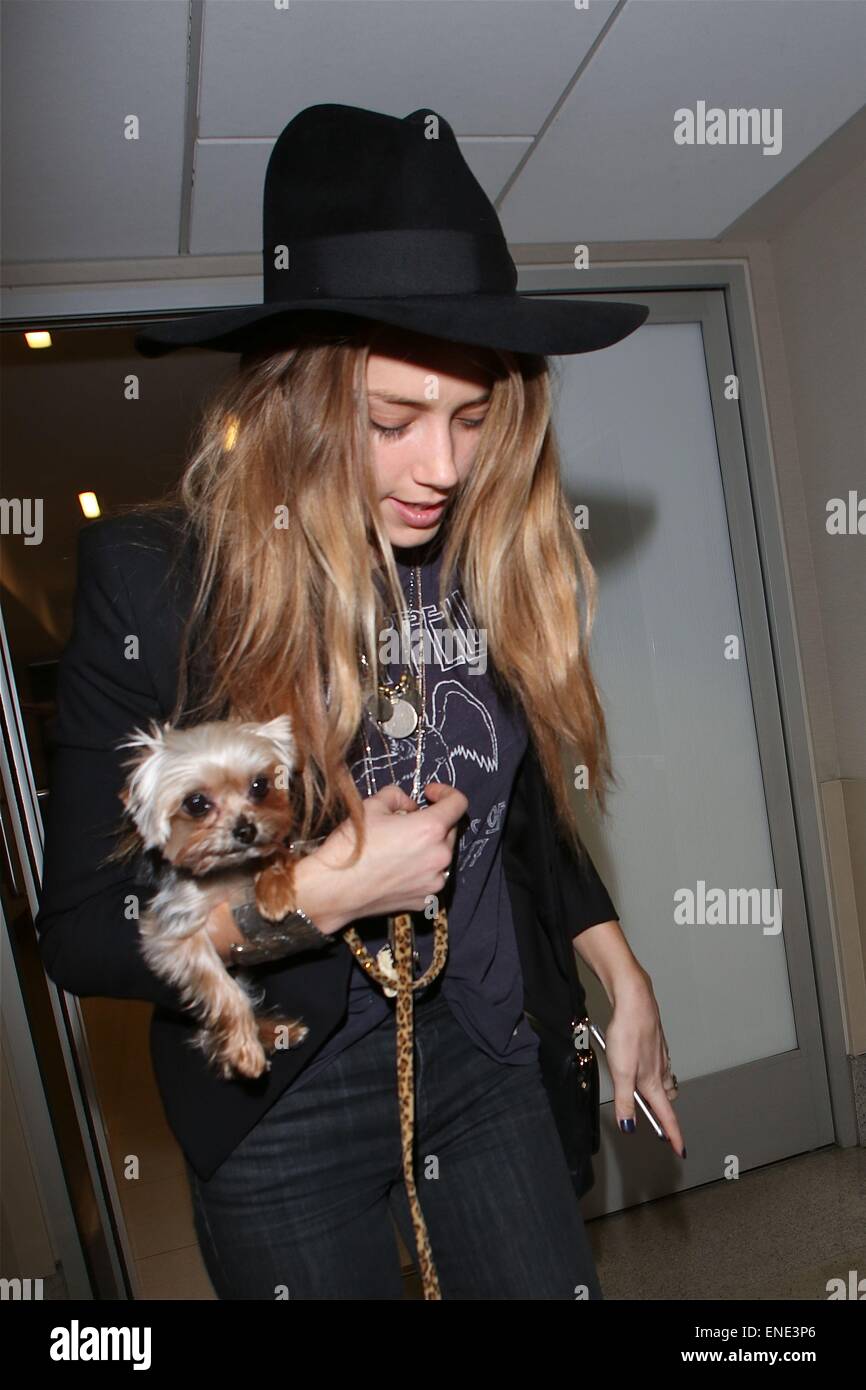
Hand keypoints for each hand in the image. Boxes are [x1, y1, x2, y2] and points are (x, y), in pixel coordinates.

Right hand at [303, 780, 467, 923]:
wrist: (332, 889)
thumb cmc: (350, 846)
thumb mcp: (371, 805)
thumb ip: (398, 796)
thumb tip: (410, 806)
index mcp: (430, 829)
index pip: (458, 803)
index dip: (445, 792)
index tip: (428, 793)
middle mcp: (440, 857)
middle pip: (450, 830)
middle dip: (434, 821)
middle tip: (406, 821)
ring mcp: (434, 882)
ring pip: (442, 855)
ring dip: (429, 846)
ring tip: (400, 847)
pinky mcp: (425, 900)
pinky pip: (431, 877)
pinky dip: (421, 869)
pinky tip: (398, 868)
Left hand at [604, 968, 685, 1158]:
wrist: (634, 1001)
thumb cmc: (628, 1033)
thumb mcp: (621, 1072)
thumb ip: (624, 1101)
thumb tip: (629, 1125)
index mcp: (652, 1082)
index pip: (666, 1116)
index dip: (673, 1135)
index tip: (679, 1149)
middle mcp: (659, 1070)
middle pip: (666, 1099)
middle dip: (665, 1113)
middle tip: (660, 1124)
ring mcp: (658, 1056)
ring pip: (665, 1081)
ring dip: (660, 1092)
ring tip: (650, 1097)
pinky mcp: (654, 1043)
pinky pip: (658, 1064)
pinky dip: (654, 1072)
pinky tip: (643, 1066)